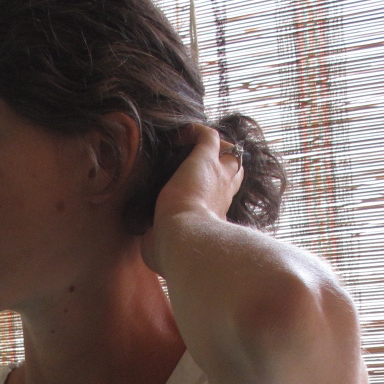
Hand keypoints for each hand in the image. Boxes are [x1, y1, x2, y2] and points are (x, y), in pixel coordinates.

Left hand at [140, 125, 244, 273]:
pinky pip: (208, 135)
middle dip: (223, 163)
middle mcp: (222, 194)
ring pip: (228, 151)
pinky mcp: (206, 159)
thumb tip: (148, 242)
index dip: (215, 189)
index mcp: (215, 216)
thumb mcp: (167, 247)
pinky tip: (176, 136)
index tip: (198, 189)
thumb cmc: (174, 252)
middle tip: (200, 162)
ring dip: (214, 146)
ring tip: (190, 144)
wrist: (182, 241)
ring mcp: (217, 175)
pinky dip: (194, 130)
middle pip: (234, 170)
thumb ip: (160, 241)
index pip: (223, 197)